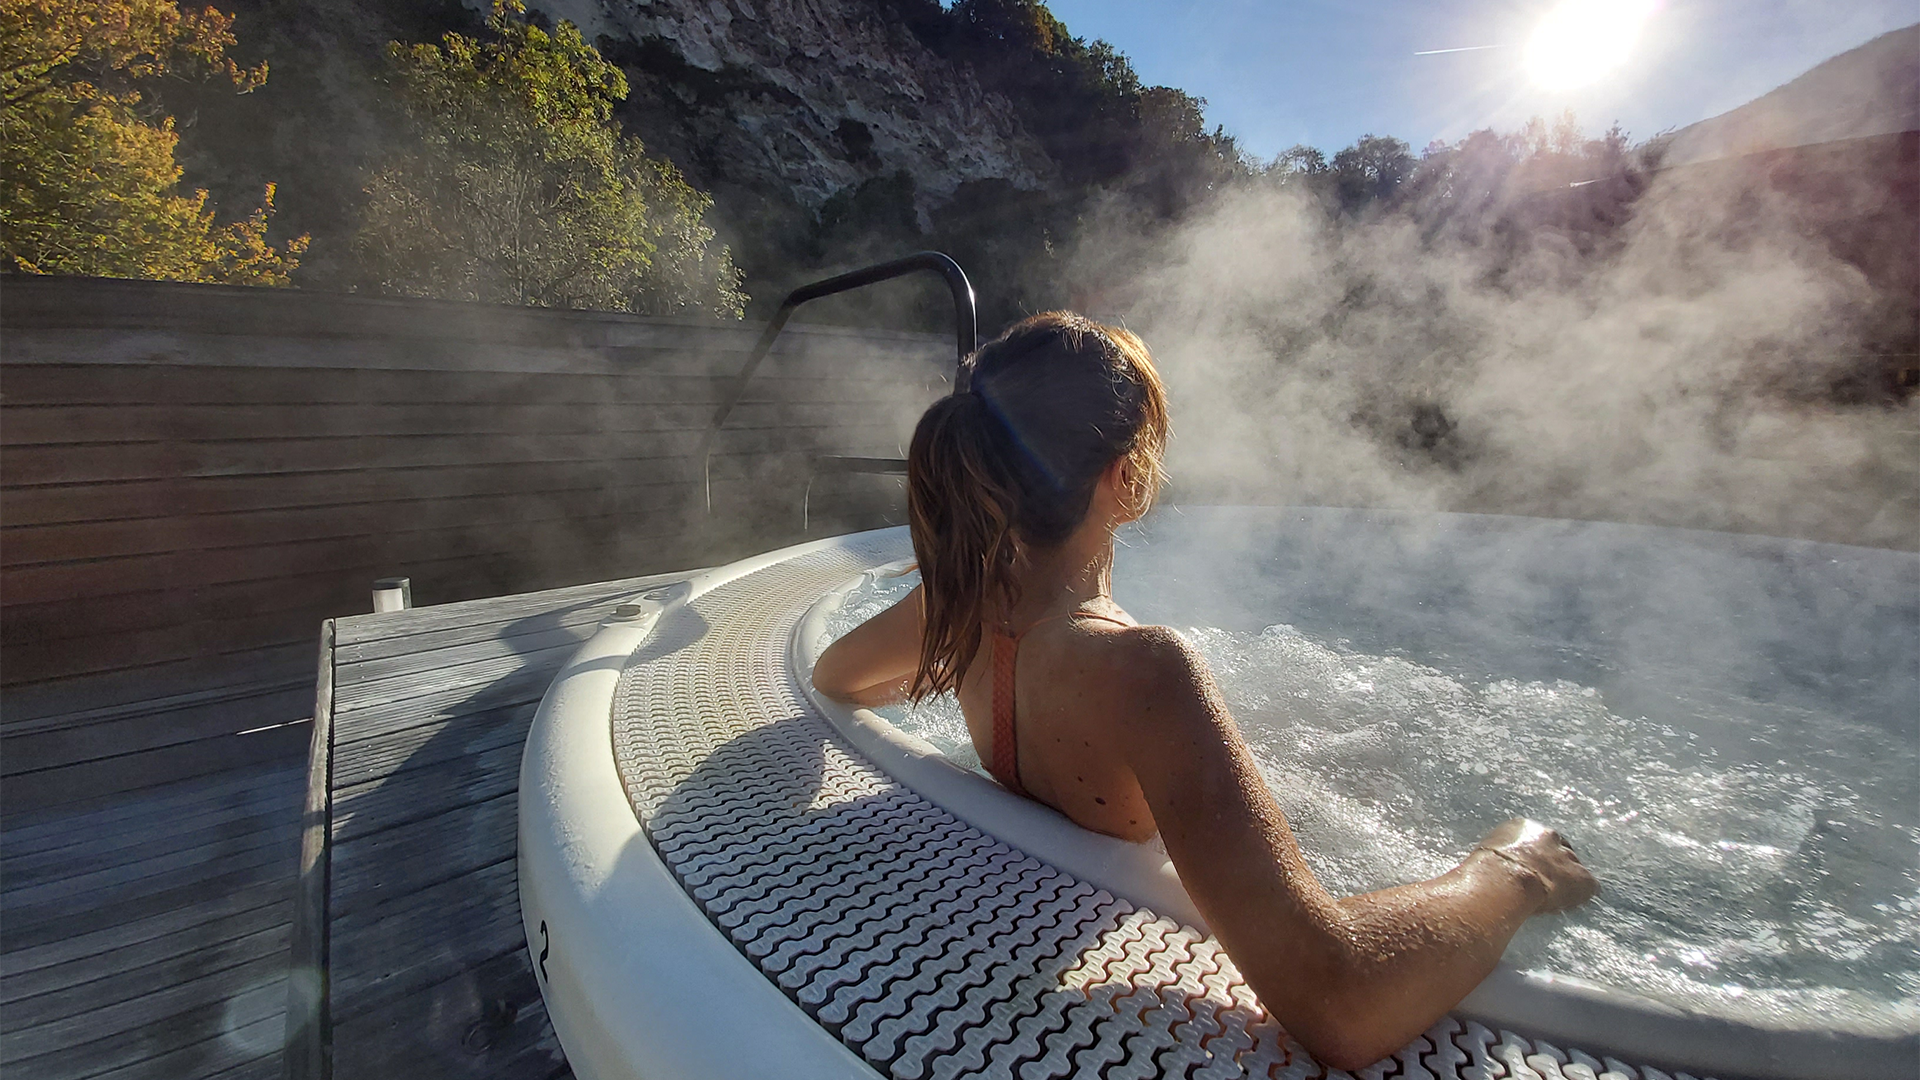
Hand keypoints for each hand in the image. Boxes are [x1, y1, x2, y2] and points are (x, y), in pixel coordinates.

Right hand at [1473, 818, 1597, 913]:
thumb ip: (1499, 855)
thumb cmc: (1486, 869)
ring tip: (1553, 897)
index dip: (1534, 856)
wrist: (1505, 880)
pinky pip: (1588, 887)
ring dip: (1566, 881)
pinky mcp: (1583, 879)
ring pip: (1573, 868)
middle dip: (1555, 865)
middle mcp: (1550, 836)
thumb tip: (1490, 868)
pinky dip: (1579, 896)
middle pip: (1559, 850)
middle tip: (1543, 883)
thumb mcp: (1487, 853)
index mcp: (1525, 826)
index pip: (1536, 839)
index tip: (1528, 869)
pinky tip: (1564, 904)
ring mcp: (1567, 856)